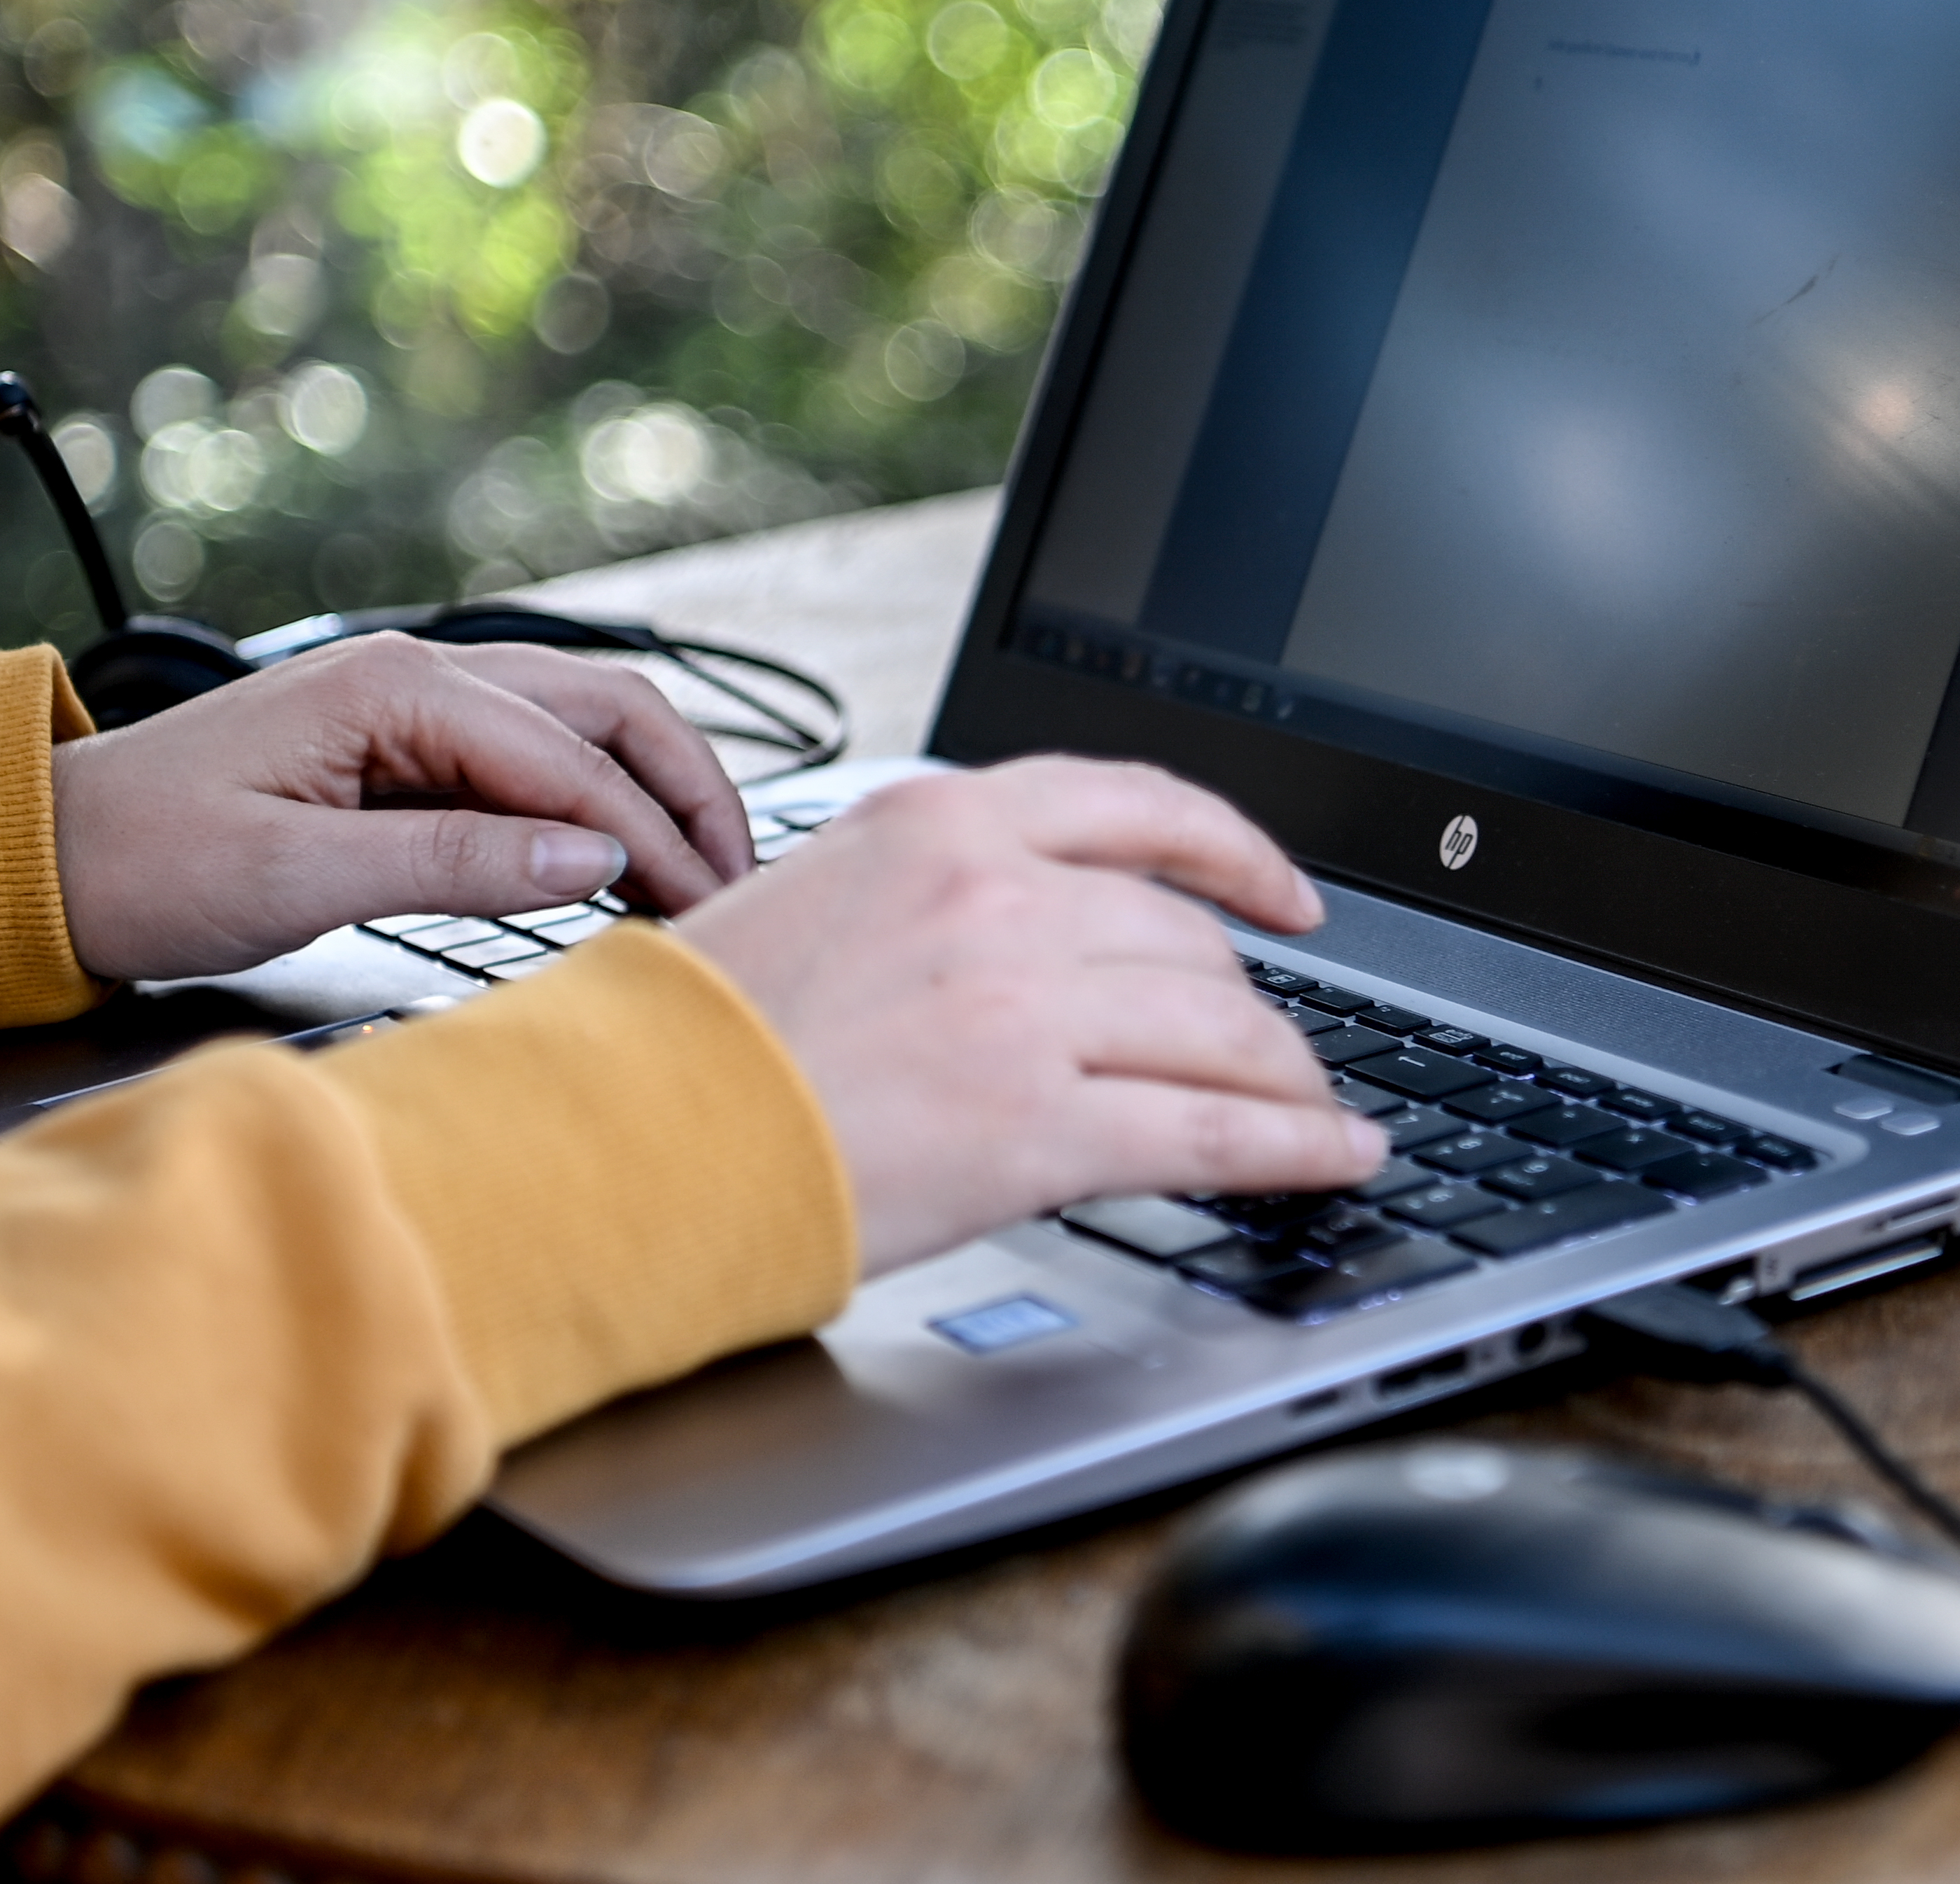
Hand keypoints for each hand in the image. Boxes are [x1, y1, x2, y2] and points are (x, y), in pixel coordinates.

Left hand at [51, 634, 752, 981]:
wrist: (42, 858)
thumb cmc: (142, 862)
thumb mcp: (297, 877)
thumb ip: (454, 862)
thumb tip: (591, 861)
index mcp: (392, 687)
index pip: (567, 760)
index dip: (652, 837)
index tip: (710, 910)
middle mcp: (416, 672)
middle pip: (605, 710)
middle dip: (686, 792)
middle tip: (741, 882)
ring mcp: (413, 704)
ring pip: (581, 725)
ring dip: (652, 790)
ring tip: (705, 871)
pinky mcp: (404, 747)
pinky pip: (533, 758)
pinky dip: (596, 803)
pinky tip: (623, 859)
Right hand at [674, 757, 1386, 1275]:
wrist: (622, 1139)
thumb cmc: (695, 1041)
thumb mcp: (824, 899)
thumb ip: (945, 895)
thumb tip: (1051, 938)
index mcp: (940, 821)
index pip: (1140, 804)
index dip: (1239, 854)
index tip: (1287, 895)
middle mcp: (996, 896)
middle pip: (1188, 938)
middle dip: (1249, 1003)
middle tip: (1275, 1047)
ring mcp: (1022, 1010)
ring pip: (1222, 1029)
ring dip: (1287, 1077)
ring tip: (1313, 1111)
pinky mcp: (1036, 1128)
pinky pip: (1214, 1130)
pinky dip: (1298, 1146)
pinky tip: (1336, 1156)